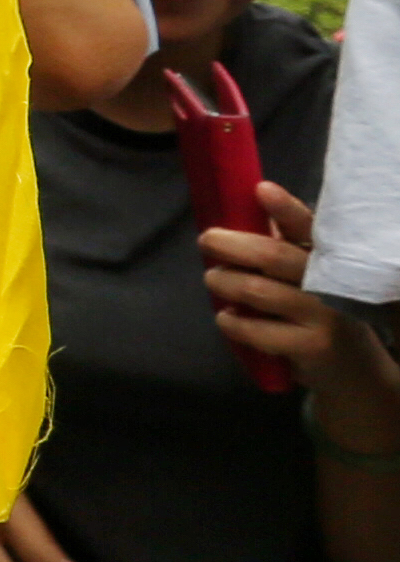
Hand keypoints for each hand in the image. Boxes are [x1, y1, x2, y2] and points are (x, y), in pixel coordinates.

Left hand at [211, 179, 371, 392]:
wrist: (353, 372)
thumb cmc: (318, 313)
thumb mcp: (309, 278)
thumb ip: (280, 250)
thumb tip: (233, 217)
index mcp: (327, 257)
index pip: (307, 227)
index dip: (284, 208)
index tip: (261, 189)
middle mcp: (331, 282)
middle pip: (272, 255)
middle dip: (230, 244)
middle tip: (206, 240)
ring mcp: (324, 316)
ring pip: (258, 290)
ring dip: (225, 282)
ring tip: (213, 279)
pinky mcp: (311, 346)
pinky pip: (257, 330)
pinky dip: (232, 322)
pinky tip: (226, 318)